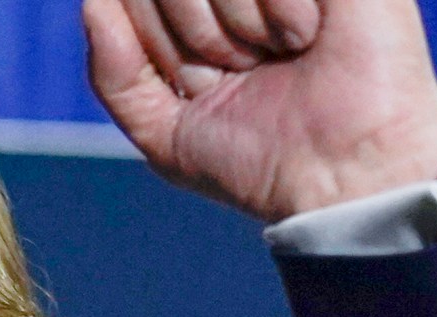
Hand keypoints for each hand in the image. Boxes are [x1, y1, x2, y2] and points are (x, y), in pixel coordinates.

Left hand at [84, 0, 436, 223]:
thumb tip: (92, 3)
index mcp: (197, 16)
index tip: (201, 78)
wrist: (344, 179)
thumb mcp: (163, 134)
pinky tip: (308, 36)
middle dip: (193, 31)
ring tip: (281, 54)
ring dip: (237, 24)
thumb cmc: (261, 162)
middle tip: (243, 66)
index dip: (156, 39)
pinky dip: (279, 10)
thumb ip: (113, 74)